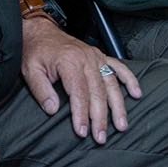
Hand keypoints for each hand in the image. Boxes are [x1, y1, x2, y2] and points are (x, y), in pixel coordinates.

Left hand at [18, 15, 139, 142]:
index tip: (82, 131)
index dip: (81, 114)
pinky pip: (119, 67)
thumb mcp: (30, 70)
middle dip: (100, 118)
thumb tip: (53, 109)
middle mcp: (85, 58)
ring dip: (118, 106)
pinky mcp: (100, 56)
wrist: (39, 30)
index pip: (79, 93)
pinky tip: (136, 93)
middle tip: (100, 137)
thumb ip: (41, 90)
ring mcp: (95, 56)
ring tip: (121, 125)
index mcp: (69, 61)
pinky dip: (129, 80)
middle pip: (97, 92)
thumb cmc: (35, 50)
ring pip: (111, 84)